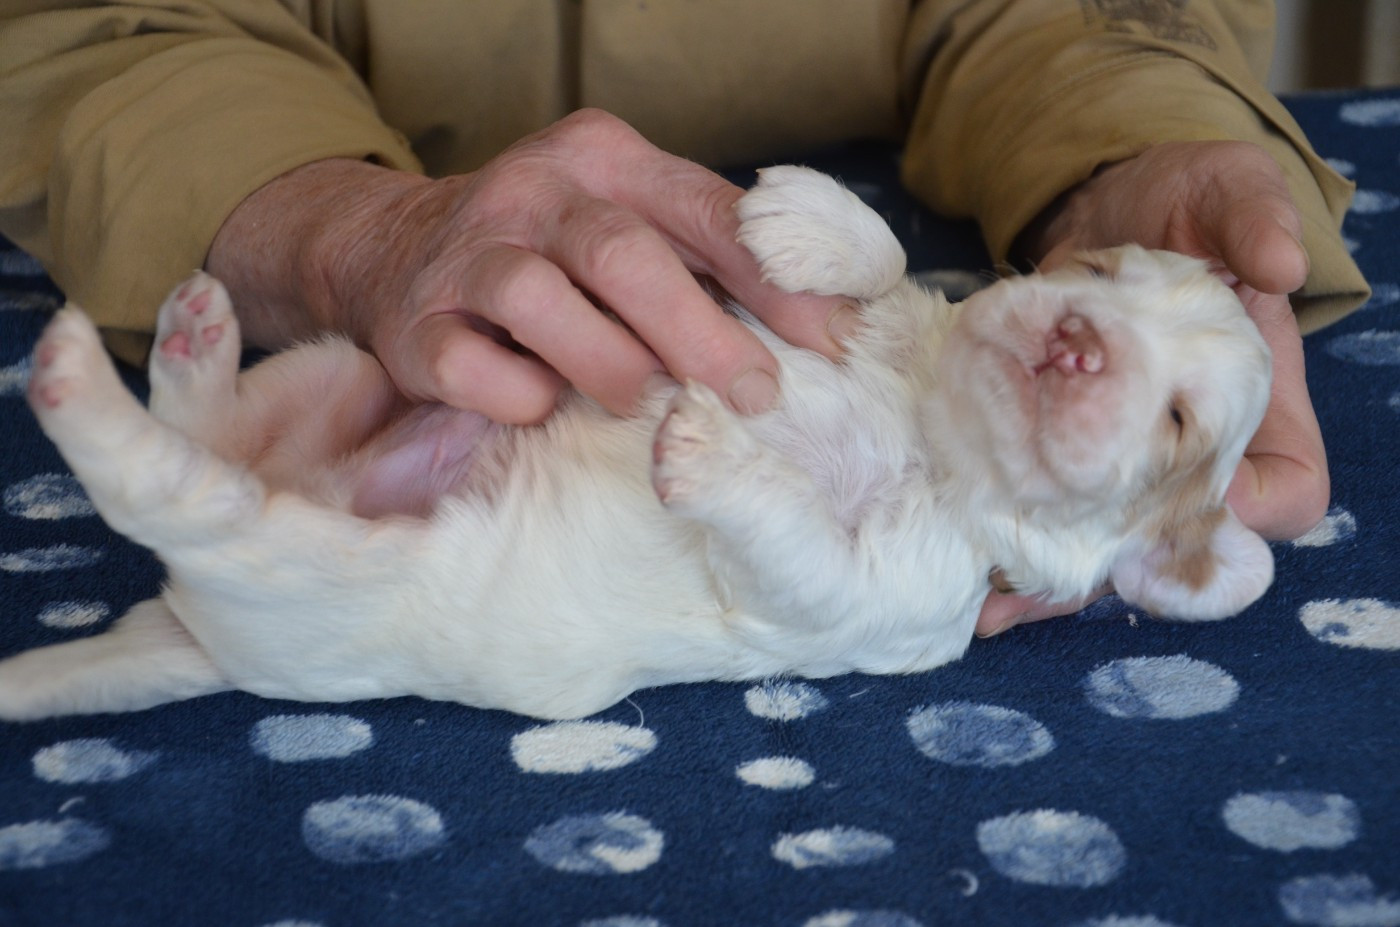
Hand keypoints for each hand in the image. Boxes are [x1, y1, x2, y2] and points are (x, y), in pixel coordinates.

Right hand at [208, 108, 851, 422]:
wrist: (391, 250)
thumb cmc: (549, 251)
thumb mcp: (629, 224)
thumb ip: (710, 261)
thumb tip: (828, 327)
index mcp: (604, 158)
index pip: (706, 211)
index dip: (775, 280)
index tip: (834, 342)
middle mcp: (532, 192)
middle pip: (624, 254)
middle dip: (700, 334)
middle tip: (753, 396)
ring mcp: (467, 256)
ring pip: (541, 301)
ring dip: (609, 366)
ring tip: (647, 405)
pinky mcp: (416, 326)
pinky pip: (474, 368)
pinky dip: (522, 398)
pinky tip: (545, 406)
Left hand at [976, 140, 1328, 635]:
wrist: (1105, 199)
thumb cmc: (1188, 201)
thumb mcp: (1228, 189)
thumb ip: (1253, 218)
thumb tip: (1278, 263)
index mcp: (1260, 407)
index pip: (1286, 491)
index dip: (1254, 510)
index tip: (1201, 500)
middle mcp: (1190, 451)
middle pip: (1173, 542)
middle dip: (1117, 573)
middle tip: (1056, 589)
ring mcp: (1117, 458)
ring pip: (1096, 543)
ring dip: (1045, 577)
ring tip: (988, 603)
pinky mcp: (1052, 448)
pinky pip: (1035, 507)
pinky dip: (1000, 535)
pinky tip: (959, 556)